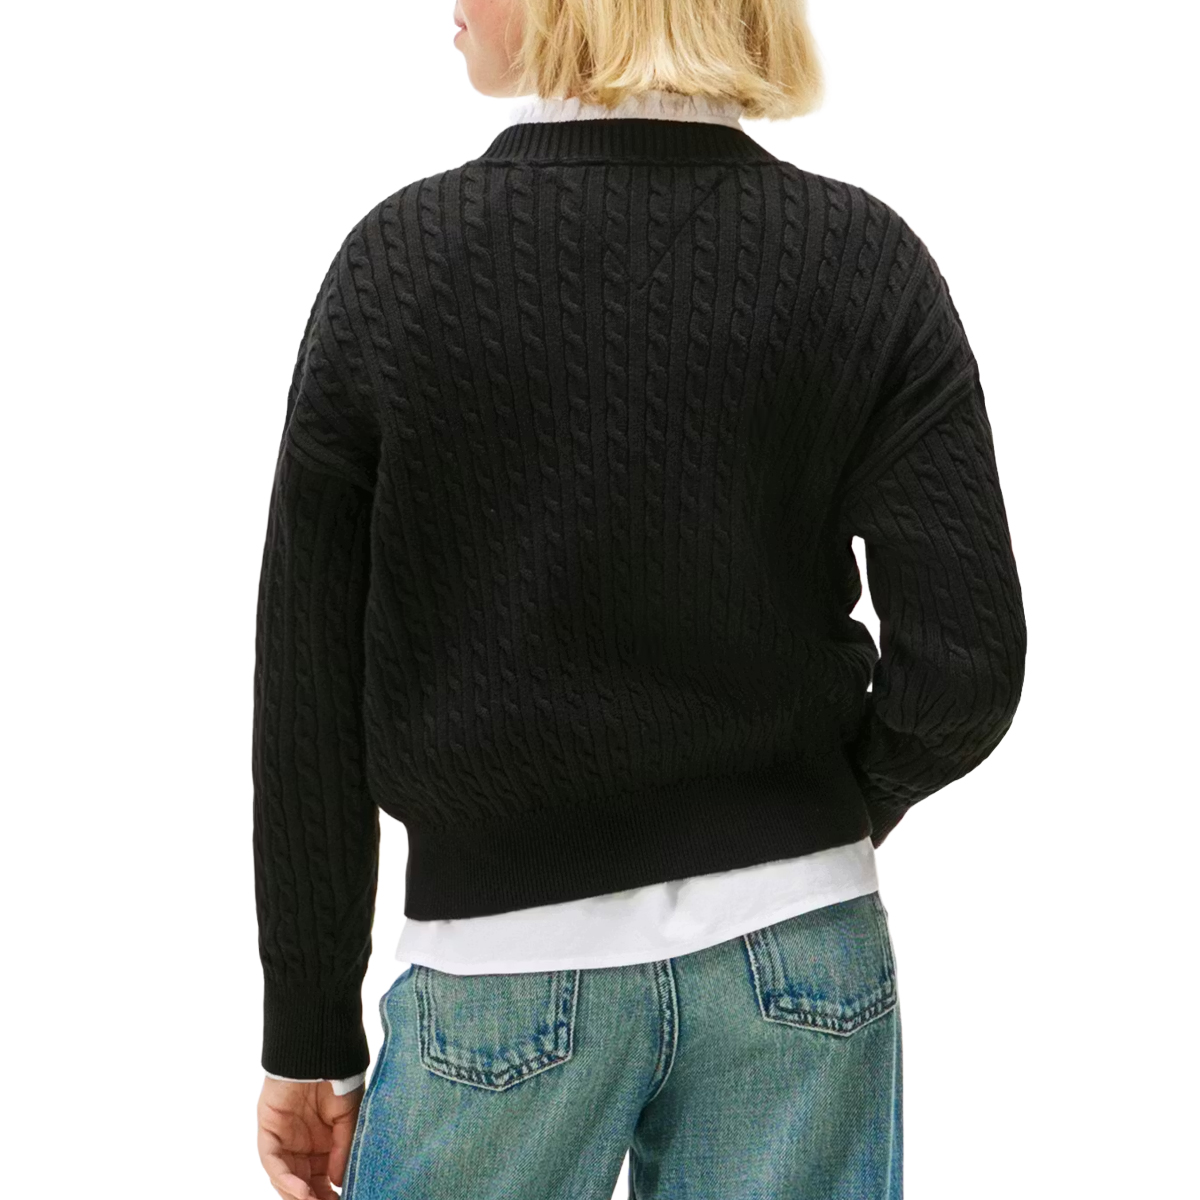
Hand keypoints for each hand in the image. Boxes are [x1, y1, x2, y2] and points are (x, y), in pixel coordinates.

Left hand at [257, 1076, 363, 1198]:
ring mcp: (283, 1139)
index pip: (322, 1178)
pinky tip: (300, 1191)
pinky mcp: (269, 1131)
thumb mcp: (349, 1117)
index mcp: (321, 1144)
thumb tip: (338, 1182)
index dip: (330, 1194)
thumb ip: (343, 1149)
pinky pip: (272, 1162)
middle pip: (302, 1183)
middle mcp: (300, 1145)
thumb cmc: (339, 1078)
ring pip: (285, 1178)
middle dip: (313, 1199)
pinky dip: (285, 1178)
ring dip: (298, 1195)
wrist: (322, 1051)